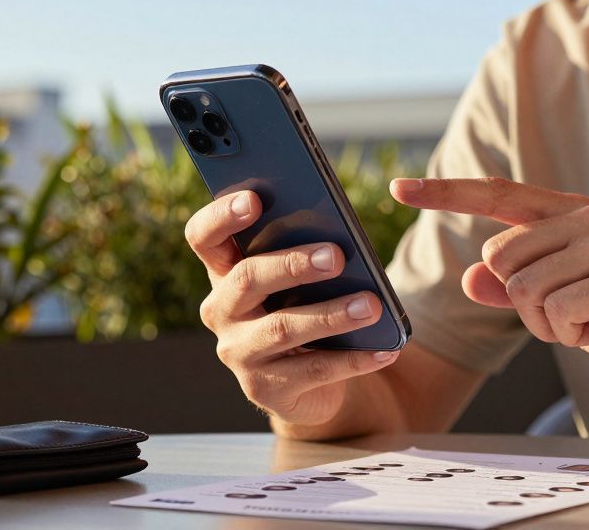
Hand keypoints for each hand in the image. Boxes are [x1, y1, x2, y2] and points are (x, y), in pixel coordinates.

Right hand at [186, 190, 400, 425]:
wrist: (308, 384)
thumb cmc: (305, 310)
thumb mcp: (300, 281)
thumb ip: (306, 253)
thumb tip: (342, 238)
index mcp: (225, 272)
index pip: (203, 238)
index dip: (222, 216)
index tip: (254, 199)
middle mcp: (222, 311)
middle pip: (247, 279)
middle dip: (292, 264)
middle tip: (337, 256)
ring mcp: (240, 353)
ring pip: (283, 328)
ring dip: (332, 314)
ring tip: (372, 305)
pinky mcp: (265, 389)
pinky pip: (313, 371)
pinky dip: (354, 359)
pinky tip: (385, 349)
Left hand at [389, 176, 588, 401]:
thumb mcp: (569, 309)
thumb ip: (519, 289)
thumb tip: (469, 276)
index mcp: (577, 216)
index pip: (499, 195)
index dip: (447, 192)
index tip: (401, 189)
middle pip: (500, 258)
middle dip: (523, 305)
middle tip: (574, 319)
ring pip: (523, 289)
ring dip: (550, 326)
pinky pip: (555, 312)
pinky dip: (572, 336)